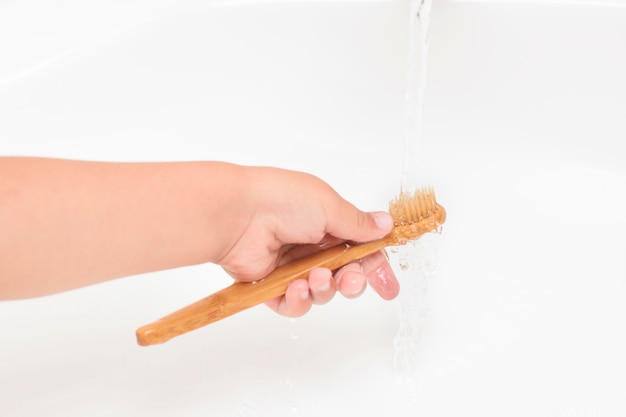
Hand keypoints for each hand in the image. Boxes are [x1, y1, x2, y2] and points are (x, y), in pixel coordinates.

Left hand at [216, 166, 399, 316]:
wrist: (239, 214)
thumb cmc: (282, 200)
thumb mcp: (330, 206)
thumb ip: (358, 224)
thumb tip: (385, 224)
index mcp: (328, 222)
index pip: (360, 249)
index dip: (376, 268)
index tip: (388, 286)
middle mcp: (312, 244)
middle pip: (344, 275)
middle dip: (352, 282)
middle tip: (350, 279)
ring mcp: (291, 265)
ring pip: (322, 292)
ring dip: (324, 289)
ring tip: (314, 277)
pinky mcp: (271, 285)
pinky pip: (294, 304)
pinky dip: (299, 301)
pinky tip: (296, 288)